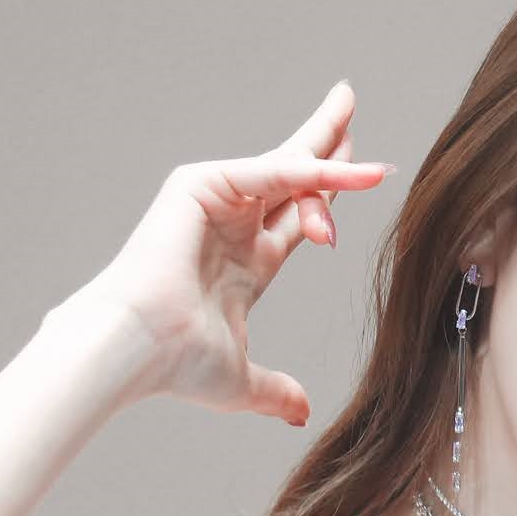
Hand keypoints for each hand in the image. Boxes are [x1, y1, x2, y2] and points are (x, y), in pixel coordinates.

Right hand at [79, 81, 390, 424]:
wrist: (139, 350)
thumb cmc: (176, 365)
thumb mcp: (242, 381)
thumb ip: (275, 391)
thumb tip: (300, 414)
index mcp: (247, 261)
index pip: (300, 215)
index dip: (332, 192)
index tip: (366, 171)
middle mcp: (233, 224)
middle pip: (294, 172)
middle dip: (325, 138)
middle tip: (348, 101)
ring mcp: (217, 200)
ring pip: (291, 171)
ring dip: (336, 171)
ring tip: (377, 172)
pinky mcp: (202, 183)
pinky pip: (274, 170)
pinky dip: (313, 173)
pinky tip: (351, 174)